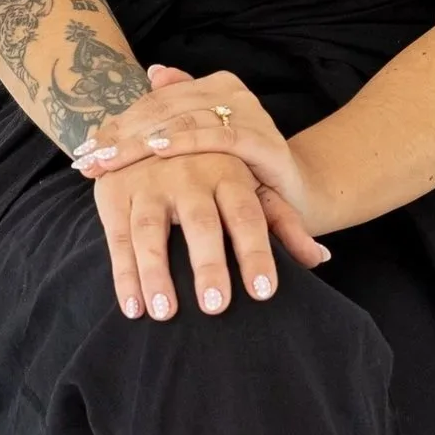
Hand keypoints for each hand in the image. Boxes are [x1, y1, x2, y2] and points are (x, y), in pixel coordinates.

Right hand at [78, 71, 331, 319]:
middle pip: (201, 223)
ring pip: (151, 231)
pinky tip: (133, 307)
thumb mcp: (252, 185)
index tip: (264, 292)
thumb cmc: (217, 169)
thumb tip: (320, 257)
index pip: (248, 216)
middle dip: (208, 263)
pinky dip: (123, 273)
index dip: (256, 253)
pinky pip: (117, 237)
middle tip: (216, 305)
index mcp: (229, 173)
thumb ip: (284, 222)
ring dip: (155, 273)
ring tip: (165, 314)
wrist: (159, 120)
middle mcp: (189, 175)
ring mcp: (148, 183)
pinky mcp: (115, 192)